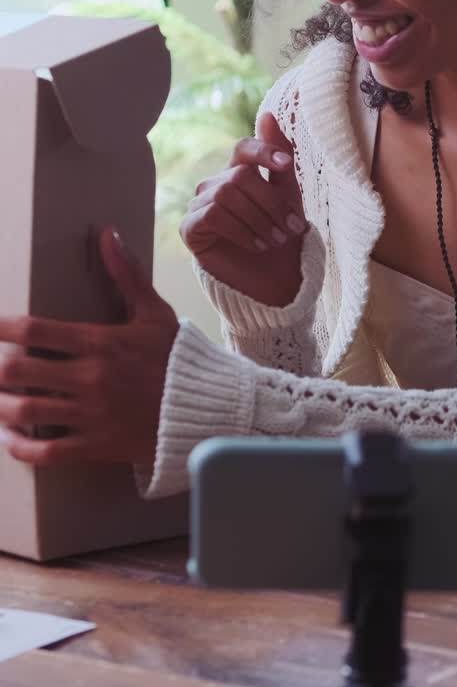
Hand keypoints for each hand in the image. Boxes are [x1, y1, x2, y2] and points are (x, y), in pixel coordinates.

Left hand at [0, 227, 178, 466]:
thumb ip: (127, 274)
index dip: (1, 328)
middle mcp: (90, 378)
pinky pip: (47, 453)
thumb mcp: (153, 313)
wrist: (206, 408)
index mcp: (99, 342)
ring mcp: (91, 414)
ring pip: (25, 412)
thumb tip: (109, 234)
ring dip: (1, 406)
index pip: (34, 331)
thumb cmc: (177, 360)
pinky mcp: (96, 445)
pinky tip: (11, 440)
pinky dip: (21, 448)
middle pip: (17, 372)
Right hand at [180, 112, 307, 306]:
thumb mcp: (288, 196)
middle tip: (291, 228)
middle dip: (271, 202)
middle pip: (240, 175)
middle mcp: (215, 184)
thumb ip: (279, 159)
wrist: (271, 282)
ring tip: (274, 240)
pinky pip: (213, 215)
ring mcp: (199, 205)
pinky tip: (255, 245)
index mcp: (239, 172)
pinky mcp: (190, 228)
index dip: (263, 150)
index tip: (286, 165)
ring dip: (258, 219)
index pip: (243, 148)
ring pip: (227, 193)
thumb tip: (267, 114)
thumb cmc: (280, 237)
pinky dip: (240, 230)